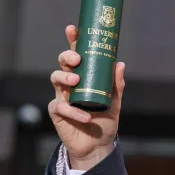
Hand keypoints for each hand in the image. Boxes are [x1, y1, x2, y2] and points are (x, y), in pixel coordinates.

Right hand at [48, 24, 124, 170]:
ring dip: (65, 78)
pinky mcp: (57, 113)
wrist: (98, 145)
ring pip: (55, 79)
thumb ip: (116, 85)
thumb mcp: (115, 102)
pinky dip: (73, 111)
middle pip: (62, 64)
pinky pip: (59, 106)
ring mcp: (62, 97)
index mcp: (84, 76)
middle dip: (67, 57)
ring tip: (76, 81)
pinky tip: (85, 116)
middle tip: (77, 60)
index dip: (73, 41)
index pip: (77, 55)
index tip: (73, 29)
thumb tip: (119, 64)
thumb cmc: (105, 120)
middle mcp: (71, 83)